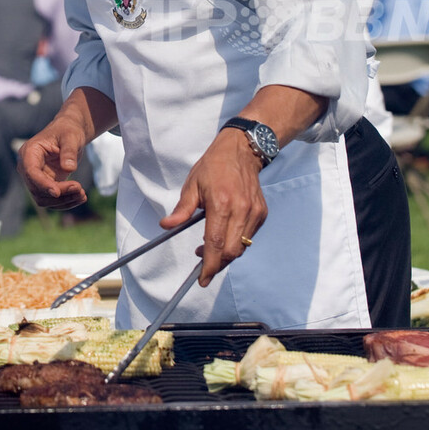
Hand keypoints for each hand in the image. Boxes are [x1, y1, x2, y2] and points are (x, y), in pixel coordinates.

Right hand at [17, 116, 88, 209]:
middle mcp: (28, 167)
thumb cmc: (68, 131)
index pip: (32, 173)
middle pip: (37, 189)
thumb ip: (69, 151)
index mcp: (29, 152)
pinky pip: (52, 198)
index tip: (57, 192)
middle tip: (80, 190)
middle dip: (59, 194)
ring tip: (83, 195)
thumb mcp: (71, 137)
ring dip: (63, 201)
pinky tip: (81, 197)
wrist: (70, 132)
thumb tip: (69, 169)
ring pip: (43, 198)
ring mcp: (36, 177)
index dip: (43, 184)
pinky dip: (66, 201)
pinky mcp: (45, 184)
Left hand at [160, 128, 268, 285]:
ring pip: (242, 246)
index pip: (216, 243)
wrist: (242, 150)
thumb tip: (166, 225)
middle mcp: (241, 210)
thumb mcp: (193, 184)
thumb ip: (182, 209)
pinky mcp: (262, 212)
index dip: (208, 265)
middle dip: (217, 264)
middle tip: (203, 264)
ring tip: (211, 247)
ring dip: (227, 254)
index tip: (201, 279)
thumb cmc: (214, 166)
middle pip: (232, 251)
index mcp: (221, 203)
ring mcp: (254, 212)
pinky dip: (237, 242)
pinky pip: (249, 236)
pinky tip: (226, 233)